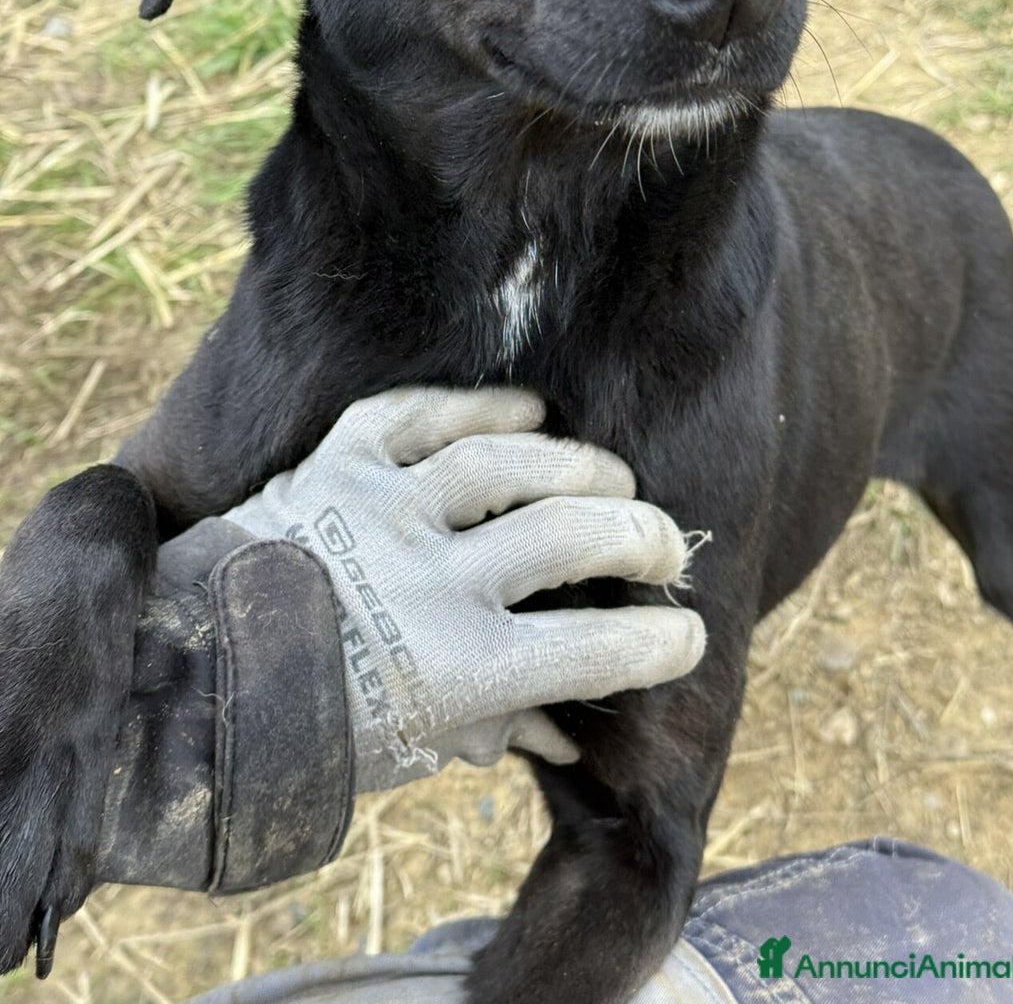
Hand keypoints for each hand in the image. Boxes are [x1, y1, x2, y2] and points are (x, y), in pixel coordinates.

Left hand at [225, 386, 704, 790]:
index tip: (687, 635)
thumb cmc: (306, 730)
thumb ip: (498, 731)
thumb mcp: (411, 749)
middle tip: (663, 543)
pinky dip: (478, 406)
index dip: (660, 643)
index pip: (593, 651)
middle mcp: (426, 581)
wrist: (181, 680)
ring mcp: (381, 512)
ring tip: (609, 477)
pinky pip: (418, 414)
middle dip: (640, 536)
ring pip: (504, 462)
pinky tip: (527, 413)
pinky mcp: (337, 464)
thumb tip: (576, 739)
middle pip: (569, 535)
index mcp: (456, 669)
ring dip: (575, 463)